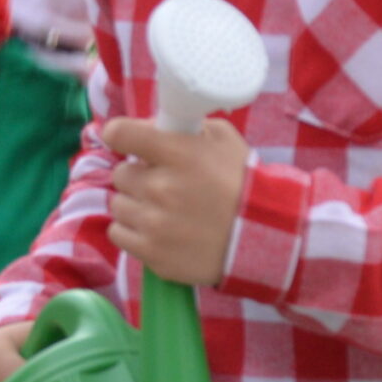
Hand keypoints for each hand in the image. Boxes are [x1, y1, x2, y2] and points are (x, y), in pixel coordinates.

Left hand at [104, 115, 250, 286]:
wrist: (264, 237)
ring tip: (160, 209)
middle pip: (120, 173)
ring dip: (134, 204)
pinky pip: (118, 233)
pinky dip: (131, 231)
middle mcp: (160, 187)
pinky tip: (154, 229)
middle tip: (159, 183)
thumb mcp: (222, 140)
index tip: (121, 138)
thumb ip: (184, 128)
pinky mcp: (152, 253)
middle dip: (138, 176)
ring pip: (117, 204)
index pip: (120, 133)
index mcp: (176, 153)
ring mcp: (154, 223)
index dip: (117, 133)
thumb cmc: (243, 184)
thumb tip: (150, 127)